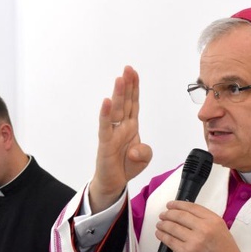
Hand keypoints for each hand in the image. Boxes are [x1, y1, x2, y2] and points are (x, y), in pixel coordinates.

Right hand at [89, 65, 152, 212]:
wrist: (114, 182)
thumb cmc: (126, 166)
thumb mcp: (143, 158)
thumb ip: (145, 152)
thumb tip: (134, 150)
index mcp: (131, 126)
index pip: (133, 103)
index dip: (134, 88)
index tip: (134, 72)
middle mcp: (121, 126)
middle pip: (125, 102)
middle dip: (127, 85)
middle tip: (128, 69)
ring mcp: (112, 133)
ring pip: (116, 111)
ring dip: (118, 94)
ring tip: (120, 79)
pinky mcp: (105, 143)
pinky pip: (105, 127)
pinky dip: (106, 114)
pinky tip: (106, 102)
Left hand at [156, 200, 243, 251]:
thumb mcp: (221, 230)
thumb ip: (206, 221)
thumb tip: (188, 215)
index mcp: (214, 221)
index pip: (191, 207)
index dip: (178, 204)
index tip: (172, 204)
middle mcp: (204, 229)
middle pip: (179, 216)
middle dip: (168, 214)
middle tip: (163, 214)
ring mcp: (194, 241)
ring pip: (172, 227)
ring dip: (163, 224)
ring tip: (160, 224)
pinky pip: (170, 241)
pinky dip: (162, 236)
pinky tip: (160, 234)